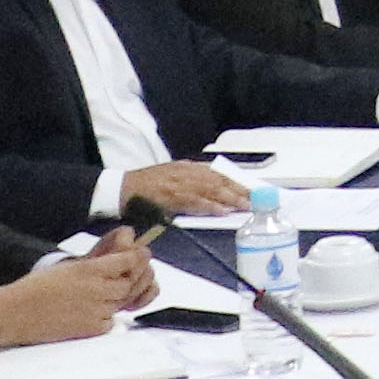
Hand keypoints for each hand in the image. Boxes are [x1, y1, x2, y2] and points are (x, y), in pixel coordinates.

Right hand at [0, 232, 154, 349]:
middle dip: (128, 282)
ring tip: (94, 299)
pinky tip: (88, 314)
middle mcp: (96, 288)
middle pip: (128, 284)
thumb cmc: (34, 289)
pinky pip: (110, 322)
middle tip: (120, 282)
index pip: (126, 261)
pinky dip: (105, 318)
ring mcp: (96, 310)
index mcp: (88, 269)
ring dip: (114, 300)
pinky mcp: (91, 328)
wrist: (15, 313)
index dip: (136, 260)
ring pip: (120, 304)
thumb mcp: (66, 268)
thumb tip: (112, 266)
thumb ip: (92, 267)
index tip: (139, 257)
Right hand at [122, 161, 254, 217]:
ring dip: (229, 198)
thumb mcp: (174, 174)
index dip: (236, 181)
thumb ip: (194, 179)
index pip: (218, 173)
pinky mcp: (171, 197)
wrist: (124, 187)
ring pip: (210, 190)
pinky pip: (194, 202)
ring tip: (244, 205)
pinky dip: (209, 206)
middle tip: (253, 199)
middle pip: (218, 181)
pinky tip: (221, 211)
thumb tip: (216, 188)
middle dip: (238, 190)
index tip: (251, 189)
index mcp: (188, 167)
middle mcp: (186, 173)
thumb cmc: (149, 184)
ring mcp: (179, 184)